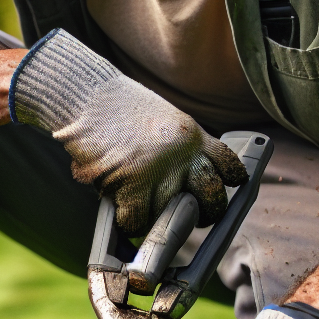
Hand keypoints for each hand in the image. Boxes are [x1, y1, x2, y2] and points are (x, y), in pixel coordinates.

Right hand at [9, 29, 240, 233]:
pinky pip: (139, 219)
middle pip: (212, 194)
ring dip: (160, 219)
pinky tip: (125, 214)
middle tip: (192, 216)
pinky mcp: (131, 182)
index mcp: (193, 135)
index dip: (229, 182)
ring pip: (174, 213)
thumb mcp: (164, 119)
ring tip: (147, 212)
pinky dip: (132, 223)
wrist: (89, 95)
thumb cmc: (119, 108)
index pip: (228, 165)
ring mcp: (160, 168)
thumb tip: (185, 179)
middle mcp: (183, 152)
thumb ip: (180, 146)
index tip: (221, 190)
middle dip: (206, 212)